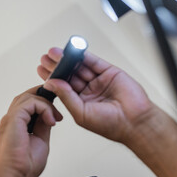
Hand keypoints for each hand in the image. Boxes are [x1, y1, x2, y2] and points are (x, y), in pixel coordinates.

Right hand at [0, 86, 61, 176]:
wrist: (13, 176)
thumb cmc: (23, 167)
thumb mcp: (41, 141)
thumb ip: (43, 126)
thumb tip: (49, 116)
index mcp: (16, 125)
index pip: (28, 105)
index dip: (43, 104)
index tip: (56, 115)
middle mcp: (12, 119)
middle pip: (27, 96)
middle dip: (45, 98)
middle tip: (57, 112)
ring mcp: (11, 118)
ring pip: (28, 96)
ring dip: (45, 103)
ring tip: (55, 117)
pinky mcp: (14, 118)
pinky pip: (31, 102)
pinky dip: (44, 108)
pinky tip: (50, 120)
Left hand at [38, 47, 152, 143]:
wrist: (135, 122)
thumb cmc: (111, 125)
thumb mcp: (81, 112)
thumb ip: (66, 96)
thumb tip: (52, 83)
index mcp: (79, 101)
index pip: (62, 87)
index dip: (51, 77)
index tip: (41, 69)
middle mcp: (87, 90)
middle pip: (68, 74)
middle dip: (56, 66)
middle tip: (46, 58)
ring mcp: (98, 81)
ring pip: (79, 66)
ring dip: (67, 59)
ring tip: (55, 53)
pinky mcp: (108, 72)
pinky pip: (93, 62)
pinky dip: (83, 55)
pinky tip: (72, 51)